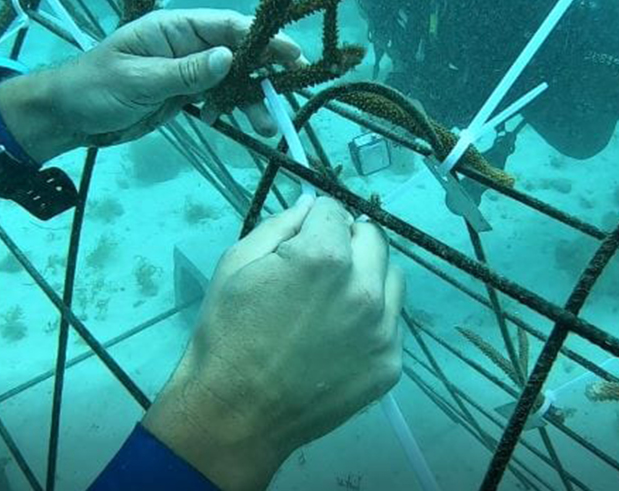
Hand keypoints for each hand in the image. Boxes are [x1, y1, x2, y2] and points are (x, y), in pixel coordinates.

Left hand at [0, 8, 302, 162]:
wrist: (67, 116)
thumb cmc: (94, 88)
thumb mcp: (138, 81)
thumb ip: (184, 72)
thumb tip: (229, 58)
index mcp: (173, 27)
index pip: (226, 25)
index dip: (262, 37)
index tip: (292, 54)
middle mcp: (185, 43)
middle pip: (238, 51)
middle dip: (265, 72)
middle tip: (290, 94)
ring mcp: (186, 68)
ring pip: (232, 78)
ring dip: (251, 99)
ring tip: (267, 126)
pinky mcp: (183, 92)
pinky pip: (217, 96)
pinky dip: (229, 109)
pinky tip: (229, 123)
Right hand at [144, 197, 404, 490]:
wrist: (235, 413)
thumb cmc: (227, 334)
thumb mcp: (237, 263)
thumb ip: (281, 225)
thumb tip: (313, 205)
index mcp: (325, 256)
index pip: (334, 210)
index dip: (313, 221)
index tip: (299, 241)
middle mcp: (365, 288)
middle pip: (372, 238)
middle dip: (346, 242)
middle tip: (318, 267)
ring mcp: (383, 329)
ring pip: (391, 278)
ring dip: (367, 277)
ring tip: (332, 302)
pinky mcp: (390, 363)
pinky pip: (391, 322)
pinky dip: (371, 320)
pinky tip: (339, 337)